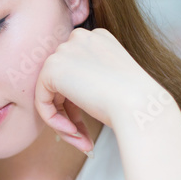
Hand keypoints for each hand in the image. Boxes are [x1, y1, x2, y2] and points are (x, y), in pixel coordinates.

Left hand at [34, 27, 171, 153]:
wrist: (138, 103)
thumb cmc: (134, 99)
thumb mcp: (110, 82)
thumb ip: (87, 81)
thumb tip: (62, 99)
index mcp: (98, 38)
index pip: (76, 73)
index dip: (80, 103)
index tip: (90, 124)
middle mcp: (79, 38)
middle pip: (62, 83)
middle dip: (70, 114)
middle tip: (83, 137)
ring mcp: (64, 50)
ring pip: (51, 94)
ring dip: (63, 122)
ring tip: (81, 141)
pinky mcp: (52, 68)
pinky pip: (42, 101)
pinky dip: (53, 121)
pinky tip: (73, 132)